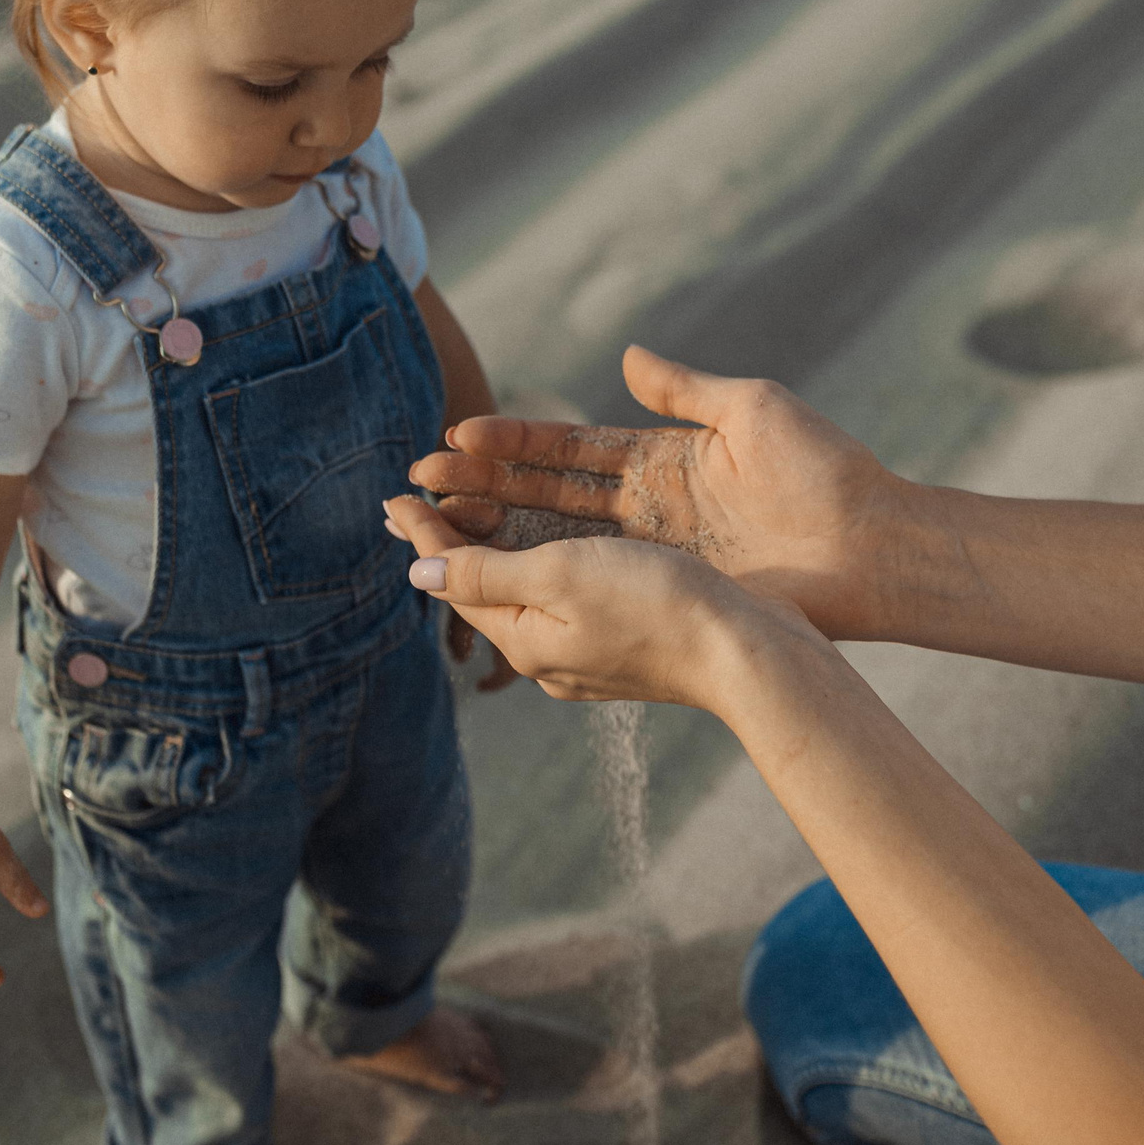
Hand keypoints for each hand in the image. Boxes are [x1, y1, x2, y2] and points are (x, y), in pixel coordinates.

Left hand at [384, 495, 827, 711]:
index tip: (394, 491)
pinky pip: (567, 598)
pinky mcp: (627, 644)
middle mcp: (550, 652)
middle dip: (454, 538)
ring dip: (497, 548)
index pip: (455, 576)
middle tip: (420, 496)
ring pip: (527, 592)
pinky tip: (551, 551)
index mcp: (524, 636)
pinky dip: (543, 563)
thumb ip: (486, 570)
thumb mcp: (559, 575)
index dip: (425, 529)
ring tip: (473, 513)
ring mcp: (590, 652)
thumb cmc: (658, 603)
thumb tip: (418, 571)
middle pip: (486, 586)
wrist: (749, 653)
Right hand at [409, 346, 904, 638]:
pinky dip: (539, 573)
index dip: (513, 443)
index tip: (458, 437)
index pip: (570, 448)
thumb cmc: (824, 472)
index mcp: (662, 457)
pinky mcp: (667, 589)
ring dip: (496, 528)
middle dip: (483, 486)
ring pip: (557, 538)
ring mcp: (653, 553)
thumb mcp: (752, 410)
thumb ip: (684, 388)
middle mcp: (647, 507)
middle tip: (421, 479)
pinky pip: (591, 580)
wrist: (872, 547)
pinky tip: (490, 568)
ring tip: (436, 519)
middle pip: (547, 494)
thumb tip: (627, 355)